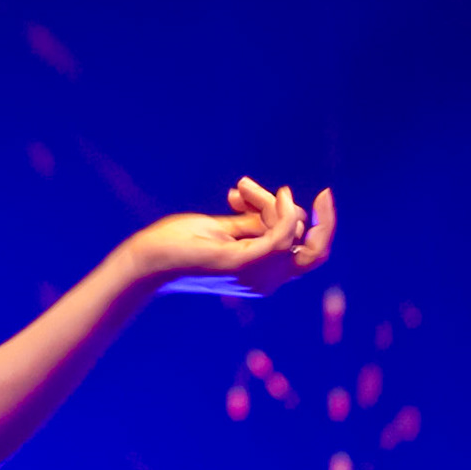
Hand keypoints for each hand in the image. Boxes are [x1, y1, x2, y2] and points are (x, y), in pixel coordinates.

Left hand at [125, 177, 335, 297]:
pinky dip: (282, 212)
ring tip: (236, 190)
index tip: (324, 195)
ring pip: (289, 230)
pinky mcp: (243, 264)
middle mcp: (266, 280)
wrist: (146, 260)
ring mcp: (257, 275)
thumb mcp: (222, 229)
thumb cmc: (177, 245)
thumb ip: (253, 223)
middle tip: (245, 188)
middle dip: (290, 209)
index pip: (307, 253)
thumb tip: (282, 207)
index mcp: (262, 275)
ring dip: (269, 202)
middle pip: (304, 240)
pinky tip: (276, 193)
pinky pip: (280, 236)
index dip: (323, 225)